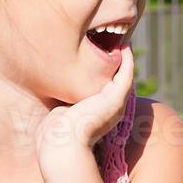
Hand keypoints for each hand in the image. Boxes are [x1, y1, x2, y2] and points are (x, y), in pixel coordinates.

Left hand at [36, 45, 134, 167]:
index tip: (100, 52)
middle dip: (117, 61)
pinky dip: (127, 60)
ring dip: (125, 58)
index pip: (108, 88)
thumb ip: (65, 98)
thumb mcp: (62, 109)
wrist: (60, 144)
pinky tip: (124, 46)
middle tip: (114, 40)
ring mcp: (116, 105)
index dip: (107, 70)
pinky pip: (126, 74)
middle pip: (119, 80)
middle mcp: (112, 110)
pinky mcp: (116, 99)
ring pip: (125, 76)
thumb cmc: (55, 132)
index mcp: (100, 114)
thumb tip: (55, 83)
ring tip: (121, 39)